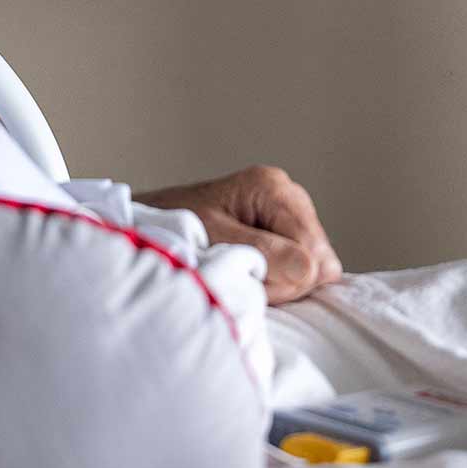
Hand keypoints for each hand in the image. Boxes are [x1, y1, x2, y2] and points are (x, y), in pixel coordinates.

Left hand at [135, 166, 342, 303]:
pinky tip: (252, 272)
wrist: (150, 223)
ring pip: (311, 266)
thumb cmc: (174, 225)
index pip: (311, 248)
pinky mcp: (285, 233)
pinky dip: (277, 278)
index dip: (286, 276)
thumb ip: (263, 254)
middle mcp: (287, 194)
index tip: (246, 277)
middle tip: (239, 274)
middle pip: (316, 256)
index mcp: (272, 187)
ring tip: (240, 271)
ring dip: (278, 280)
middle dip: (283, 278)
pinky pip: (301, 267)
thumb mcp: (214, 240)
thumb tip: (313, 270)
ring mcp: (288, 214)